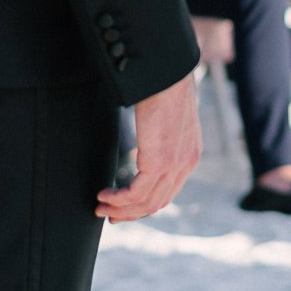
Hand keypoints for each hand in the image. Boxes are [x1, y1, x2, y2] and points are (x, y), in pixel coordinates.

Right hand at [96, 74, 200, 222]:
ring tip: (101, 207)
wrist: (167, 75)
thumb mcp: (165, 119)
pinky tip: (104, 194)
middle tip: (110, 214)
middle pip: (158, 202)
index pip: (169, 190)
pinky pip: (136, 194)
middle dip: (131, 212)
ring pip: (147, 203)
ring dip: (121, 209)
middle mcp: (186, 164)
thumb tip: (143, 145)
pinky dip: (118, 199)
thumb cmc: (163, 87)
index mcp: (189, 154)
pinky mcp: (159, 163)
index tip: (125, 205)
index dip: (146, 202)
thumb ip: (158, 137)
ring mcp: (174, 166)